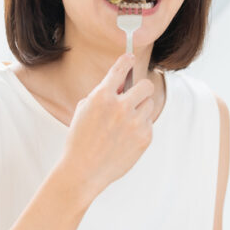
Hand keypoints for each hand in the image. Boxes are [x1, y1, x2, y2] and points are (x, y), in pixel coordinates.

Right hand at [58, 54, 155, 196]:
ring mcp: (134, 123)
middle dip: (141, 88)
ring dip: (140, 109)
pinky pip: (149, 123)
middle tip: (136, 94)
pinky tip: (126, 137)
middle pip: (146, 85)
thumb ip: (103, 95)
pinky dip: (140, 127)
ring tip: (127, 121)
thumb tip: (123, 86)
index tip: (130, 58)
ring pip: (149, 105)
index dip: (127, 60)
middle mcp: (120, 107)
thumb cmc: (80, 140)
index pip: (121, 68)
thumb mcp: (84, 111)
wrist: (83, 171)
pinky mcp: (144, 137)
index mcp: (102, 96)